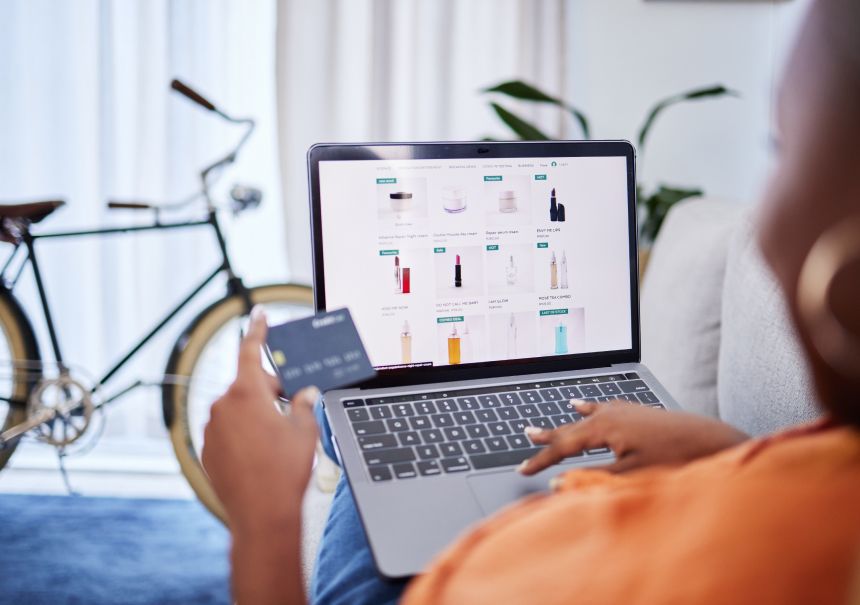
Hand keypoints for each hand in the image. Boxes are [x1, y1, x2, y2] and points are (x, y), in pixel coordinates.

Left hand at [201, 306, 318, 533]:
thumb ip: (304, 404)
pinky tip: (261, 455)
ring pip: (238, 410)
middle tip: (292, 410)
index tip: (258, 312)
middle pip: (249, 385)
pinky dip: (244, 435)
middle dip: (270, 393)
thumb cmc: (285, 471)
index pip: (251, 350)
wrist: (262, 515)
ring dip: (257, 416)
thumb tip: (304, 395)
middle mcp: (223, 406)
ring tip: (277, 442)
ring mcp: (212, 428)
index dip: (258, 329)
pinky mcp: (207, 449)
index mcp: (246, 393)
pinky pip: (228, 431)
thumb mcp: (305, 430)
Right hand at [517, 400, 747, 475]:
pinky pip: (599, 406)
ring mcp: (620, 409)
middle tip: (525, 439)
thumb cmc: (674, 456)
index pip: (564, 447)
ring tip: (541, 428)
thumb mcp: (630, 473)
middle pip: (568, 429)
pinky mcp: (631, 411)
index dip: (542, 459)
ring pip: (581, 419)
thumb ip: (593, 478)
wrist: (708, 440)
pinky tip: (577, 403)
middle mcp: (608, 413)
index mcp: (604, 427)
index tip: (524, 469)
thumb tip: (559, 484)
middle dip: (546, 438)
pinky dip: (585, 407)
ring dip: (561, 426)